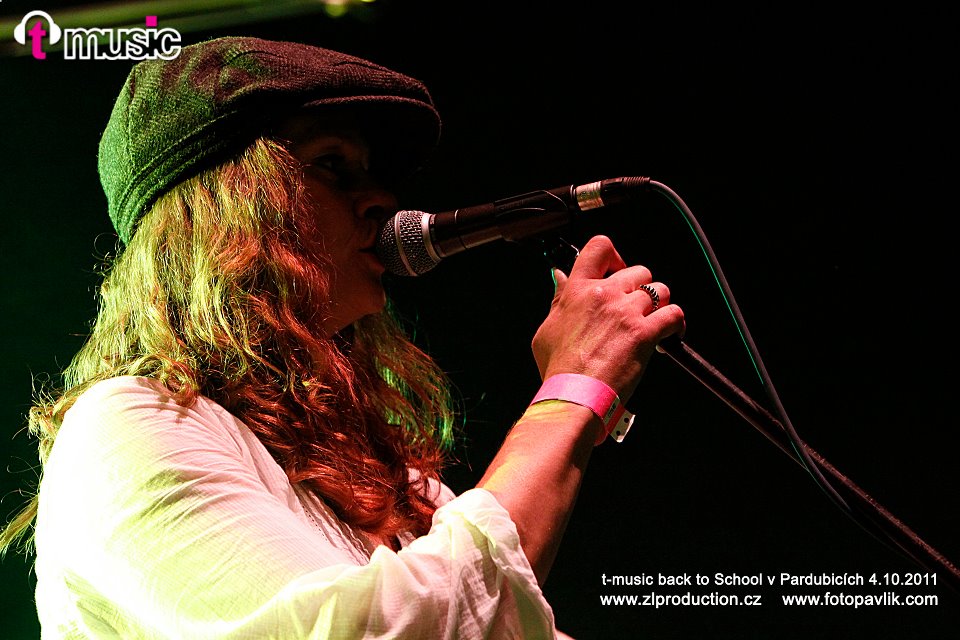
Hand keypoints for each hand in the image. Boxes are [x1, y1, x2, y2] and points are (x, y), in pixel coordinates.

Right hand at [531, 235, 684, 403]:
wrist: (575, 395)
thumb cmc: (559, 369)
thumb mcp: (547, 329)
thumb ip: (558, 300)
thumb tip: (560, 278)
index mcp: (578, 290)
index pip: (599, 248)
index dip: (614, 255)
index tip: (617, 269)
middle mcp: (604, 295)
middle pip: (638, 271)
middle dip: (641, 288)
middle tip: (636, 308)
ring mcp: (626, 313)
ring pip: (660, 290)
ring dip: (660, 304)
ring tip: (654, 321)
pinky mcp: (645, 333)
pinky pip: (674, 315)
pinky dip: (677, 323)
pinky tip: (670, 335)